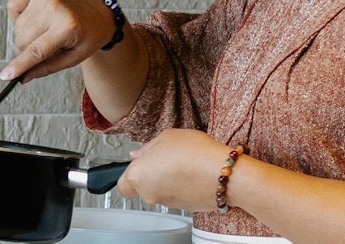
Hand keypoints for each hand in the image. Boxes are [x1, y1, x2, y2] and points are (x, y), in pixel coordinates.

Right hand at [1, 0, 117, 81]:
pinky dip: (19, 17)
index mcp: (68, 26)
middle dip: (27, 51)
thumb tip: (22, 77)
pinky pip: (13, 7)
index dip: (19, 64)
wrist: (99, 13)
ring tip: (46, 32)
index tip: (6, 75)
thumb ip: (47, 68)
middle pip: (22, 40)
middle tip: (46, 48)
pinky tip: (36, 19)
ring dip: (26, 36)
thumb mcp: (74, 58)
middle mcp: (55, 7)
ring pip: (17, 28)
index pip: (36, 50)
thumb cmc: (89, 35)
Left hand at [116, 129, 233, 211]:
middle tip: (167, 158)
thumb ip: (148, 147)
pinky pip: (177, 196)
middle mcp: (149, 194)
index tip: (140, 165)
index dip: (131, 175)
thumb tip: (138, 155)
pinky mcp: (183, 208)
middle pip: (143, 187)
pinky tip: (193, 174)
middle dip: (153, 174)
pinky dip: (182, 187)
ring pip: (161, 191)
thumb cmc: (194, 152)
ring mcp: (166, 202)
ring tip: (185, 163)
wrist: (222, 174)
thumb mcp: (167, 136)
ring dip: (168, 180)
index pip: (122, 185)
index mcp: (139, 175)